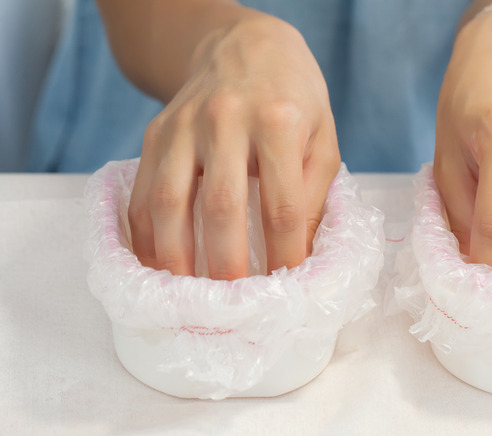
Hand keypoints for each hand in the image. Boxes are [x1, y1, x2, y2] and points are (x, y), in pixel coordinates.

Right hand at [128, 13, 339, 278]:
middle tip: (235, 307)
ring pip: (170, 202)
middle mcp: (226, 120)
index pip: (283, 205)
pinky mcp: (155, 133)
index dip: (286, 255)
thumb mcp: (323, 138)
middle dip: (227, 266)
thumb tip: (299, 256)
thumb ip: (315, 194)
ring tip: (188, 298)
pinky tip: (158, 266)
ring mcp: (183, 125)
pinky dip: (147, 236)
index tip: (288, 289)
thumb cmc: (292, 99)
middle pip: (222, 207)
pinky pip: (143, 193)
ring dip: (177, 259)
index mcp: (278, 121)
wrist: (243, 48)